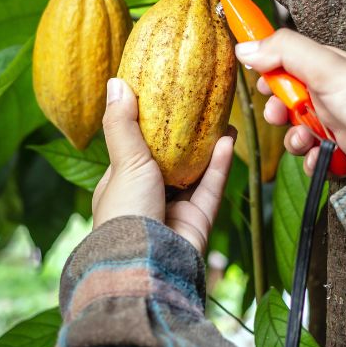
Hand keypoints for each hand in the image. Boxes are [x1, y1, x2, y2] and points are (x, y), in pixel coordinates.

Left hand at [91, 78, 234, 253]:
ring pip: (195, 174)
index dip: (148, 128)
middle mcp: (146, 198)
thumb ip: (121, 124)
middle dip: (185, 138)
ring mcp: (173, 211)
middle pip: (169, 162)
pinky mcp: (197, 222)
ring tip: (222, 120)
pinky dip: (219, 165)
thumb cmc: (125, 212)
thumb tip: (116, 84)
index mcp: (121, 187)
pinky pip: (210, 188)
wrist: (145, 263)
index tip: (163, 102)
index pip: (134, 151)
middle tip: (199, 108)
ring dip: (208, 148)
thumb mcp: (122, 161)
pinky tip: (229, 140)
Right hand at [234, 29, 345, 174]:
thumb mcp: (327, 66)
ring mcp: (336, 124)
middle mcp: (329, 95)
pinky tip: (322, 158)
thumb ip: (285, 51)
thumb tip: (245, 46)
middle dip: (278, 112)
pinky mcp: (343, 153)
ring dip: (294, 139)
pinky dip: (313, 161)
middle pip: (286, 102)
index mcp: (324, 68)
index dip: (269, 75)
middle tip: (280, 115)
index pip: (285, 65)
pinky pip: (315, 159)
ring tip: (306, 140)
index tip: (262, 85)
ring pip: (298, 133)